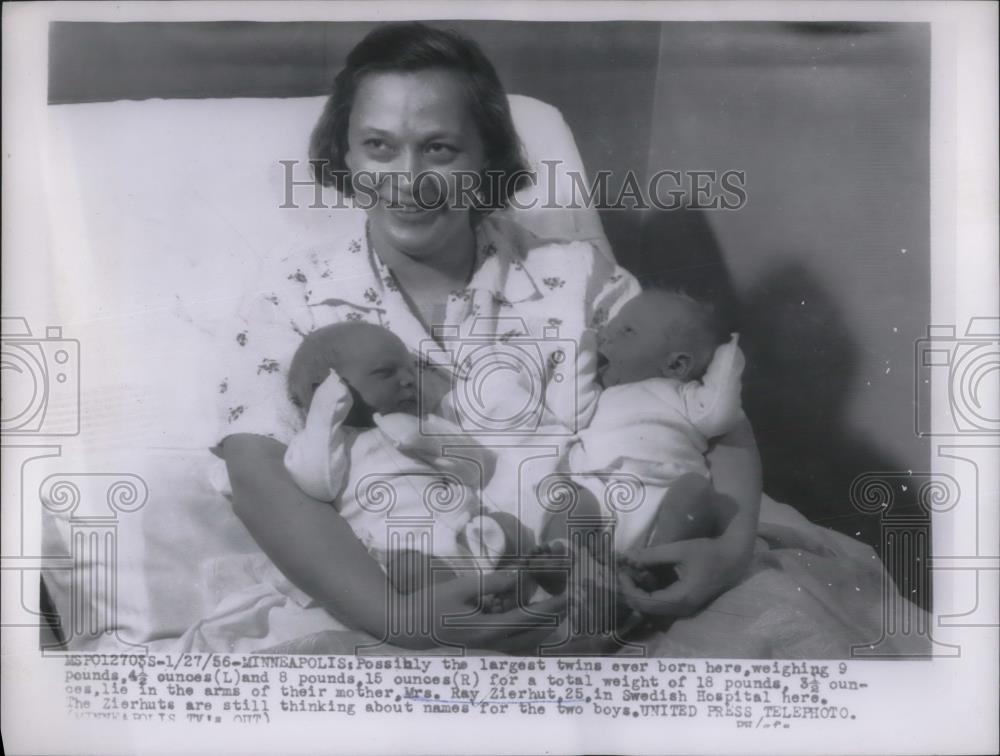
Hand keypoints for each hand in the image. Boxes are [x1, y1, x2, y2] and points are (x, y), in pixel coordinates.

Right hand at [391, 569, 565, 653]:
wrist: (411, 628)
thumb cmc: (433, 605)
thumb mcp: (462, 588)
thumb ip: (492, 583)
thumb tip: (519, 578)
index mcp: (489, 630)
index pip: (531, 618)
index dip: (553, 605)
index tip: (569, 593)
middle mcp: (494, 643)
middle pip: (536, 634)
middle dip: (555, 617)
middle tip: (570, 599)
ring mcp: (490, 647)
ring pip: (529, 642)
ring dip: (545, 625)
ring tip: (558, 607)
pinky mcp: (485, 644)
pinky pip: (517, 641)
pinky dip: (531, 629)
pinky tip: (535, 617)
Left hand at [617, 537, 749, 617]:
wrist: (734, 559)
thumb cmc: (708, 552)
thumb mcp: (679, 550)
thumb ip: (653, 555)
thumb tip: (628, 558)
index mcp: (680, 599)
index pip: (644, 603)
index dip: (628, 589)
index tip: (620, 572)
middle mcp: (681, 610)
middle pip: (646, 609)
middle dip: (631, 591)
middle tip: (623, 572)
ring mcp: (684, 609)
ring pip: (653, 608)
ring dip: (640, 591)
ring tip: (633, 572)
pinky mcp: (685, 604)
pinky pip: (661, 603)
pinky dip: (650, 592)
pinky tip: (646, 576)